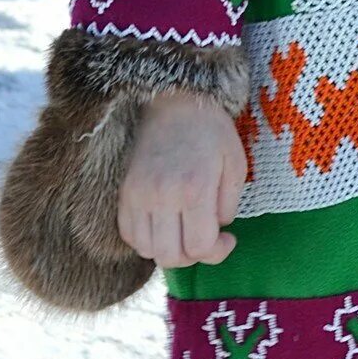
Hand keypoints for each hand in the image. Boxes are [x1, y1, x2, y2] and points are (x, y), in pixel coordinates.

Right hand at [117, 91, 246, 268]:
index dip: (217, 252)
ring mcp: (136, 196)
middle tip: (206, 240)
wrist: (172, 101)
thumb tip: (218, 230)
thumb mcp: (235, 162)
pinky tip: (165, 226)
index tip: (227, 239)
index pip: (199, 247)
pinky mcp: (122, 194)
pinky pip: (129, 235)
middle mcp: (160, 196)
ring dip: (169, 250)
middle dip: (193, 257)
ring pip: (147, 250)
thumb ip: (229, 203)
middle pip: (170, 256)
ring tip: (185, 232)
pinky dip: (147, 240)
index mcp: (194, 187)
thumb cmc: (211, 130)